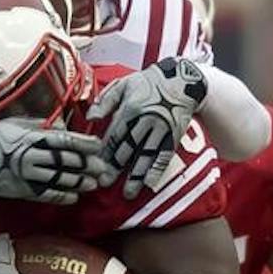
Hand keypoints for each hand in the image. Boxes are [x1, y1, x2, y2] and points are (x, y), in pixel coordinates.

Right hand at [0, 119, 114, 204]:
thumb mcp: (17, 124)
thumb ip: (41, 126)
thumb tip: (61, 126)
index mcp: (34, 136)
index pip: (66, 140)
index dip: (85, 144)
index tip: (99, 147)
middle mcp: (34, 155)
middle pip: (67, 161)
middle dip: (87, 166)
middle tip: (103, 170)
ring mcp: (28, 174)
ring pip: (59, 178)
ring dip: (78, 182)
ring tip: (92, 185)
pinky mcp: (21, 189)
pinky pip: (45, 194)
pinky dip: (61, 196)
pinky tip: (74, 198)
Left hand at [87, 57, 207, 198]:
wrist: (182, 80)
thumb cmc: (147, 83)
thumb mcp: (124, 84)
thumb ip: (105, 101)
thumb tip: (90, 118)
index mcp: (130, 108)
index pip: (114, 135)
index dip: (104, 152)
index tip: (94, 167)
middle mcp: (146, 120)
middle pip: (128, 148)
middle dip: (115, 167)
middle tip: (104, 183)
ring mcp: (161, 129)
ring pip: (146, 155)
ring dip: (136, 175)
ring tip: (128, 193)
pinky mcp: (174, 135)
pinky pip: (165, 155)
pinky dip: (158, 170)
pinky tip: (150, 183)